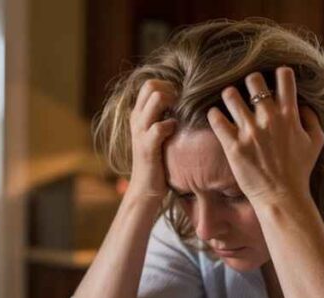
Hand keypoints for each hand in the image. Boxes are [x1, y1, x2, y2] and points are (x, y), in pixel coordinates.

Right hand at [126, 79, 177, 200]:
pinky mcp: (147, 147)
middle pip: (152, 85)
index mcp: (138, 114)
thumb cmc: (158, 161)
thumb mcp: (158, 134)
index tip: (179, 101)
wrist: (145, 189)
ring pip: (156, 99)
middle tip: (181, 107)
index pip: (150, 83)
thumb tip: (186, 103)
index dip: (168, 85)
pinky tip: (176, 133)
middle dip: (171, 90)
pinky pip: (160, 127)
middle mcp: (137, 119)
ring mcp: (140, 132)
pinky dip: (171, 126)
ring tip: (180, 117)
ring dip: (173, 103)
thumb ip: (164, 118)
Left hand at [206, 67, 323, 206]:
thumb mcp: (316, 143)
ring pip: (230, 95)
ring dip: (229, 95)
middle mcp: (269, 119)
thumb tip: (303, 105)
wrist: (283, 197)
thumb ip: (311, 119)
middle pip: (254, 81)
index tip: (274, 77)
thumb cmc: (299, 171)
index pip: (284, 78)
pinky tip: (216, 116)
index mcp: (289, 115)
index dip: (279, 73)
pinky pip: (216, 119)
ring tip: (230, 100)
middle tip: (248, 89)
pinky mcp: (233, 145)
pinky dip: (214, 115)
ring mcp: (250, 132)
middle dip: (250, 82)